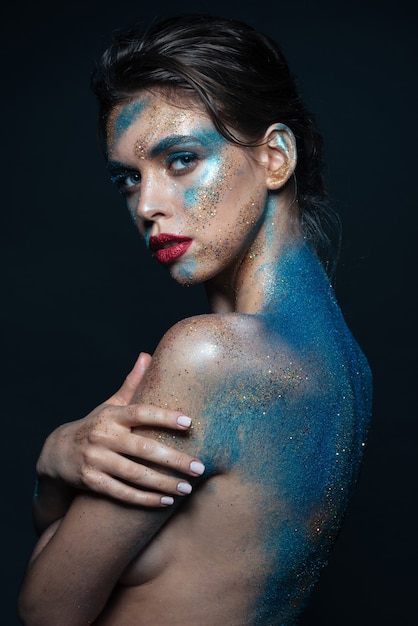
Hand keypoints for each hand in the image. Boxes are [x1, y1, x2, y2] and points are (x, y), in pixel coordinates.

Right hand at [35, 353, 204, 526]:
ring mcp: (95, 460)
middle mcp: (103, 436)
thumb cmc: (95, 426)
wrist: (56, 453)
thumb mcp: (110, 405)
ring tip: (187, 489)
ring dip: (164, 483)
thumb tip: (147, 355)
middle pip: (143, 449)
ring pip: (135, 475)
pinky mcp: (91, 482)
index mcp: (112, 415)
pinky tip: (166, 501)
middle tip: (199, 468)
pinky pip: (122, 493)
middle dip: (174, 459)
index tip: (189, 422)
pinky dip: (145, 499)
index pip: (141, 413)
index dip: (164, 417)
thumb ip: (131, 384)